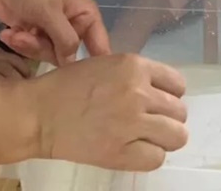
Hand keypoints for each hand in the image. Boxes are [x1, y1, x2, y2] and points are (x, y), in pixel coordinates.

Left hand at [0, 0, 110, 65]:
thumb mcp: (50, 12)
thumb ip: (66, 40)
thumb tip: (72, 66)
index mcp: (86, 14)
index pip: (101, 45)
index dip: (96, 64)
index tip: (84, 81)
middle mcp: (74, 25)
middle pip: (69, 54)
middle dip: (46, 48)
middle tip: (30, 37)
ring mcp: (54, 32)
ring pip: (49, 55)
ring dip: (30, 45)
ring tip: (16, 32)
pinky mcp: (37, 36)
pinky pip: (34, 52)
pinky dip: (21, 43)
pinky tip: (10, 33)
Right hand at [32, 54, 187, 170]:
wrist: (40, 113)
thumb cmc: (67, 85)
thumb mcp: (104, 64)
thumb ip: (134, 74)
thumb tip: (159, 90)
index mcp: (134, 66)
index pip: (177, 84)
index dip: (169, 94)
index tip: (157, 102)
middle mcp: (139, 92)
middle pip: (180, 112)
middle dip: (167, 117)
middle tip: (147, 121)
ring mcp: (132, 123)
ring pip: (177, 136)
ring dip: (164, 138)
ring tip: (145, 137)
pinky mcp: (123, 152)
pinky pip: (158, 158)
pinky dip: (149, 155)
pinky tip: (134, 149)